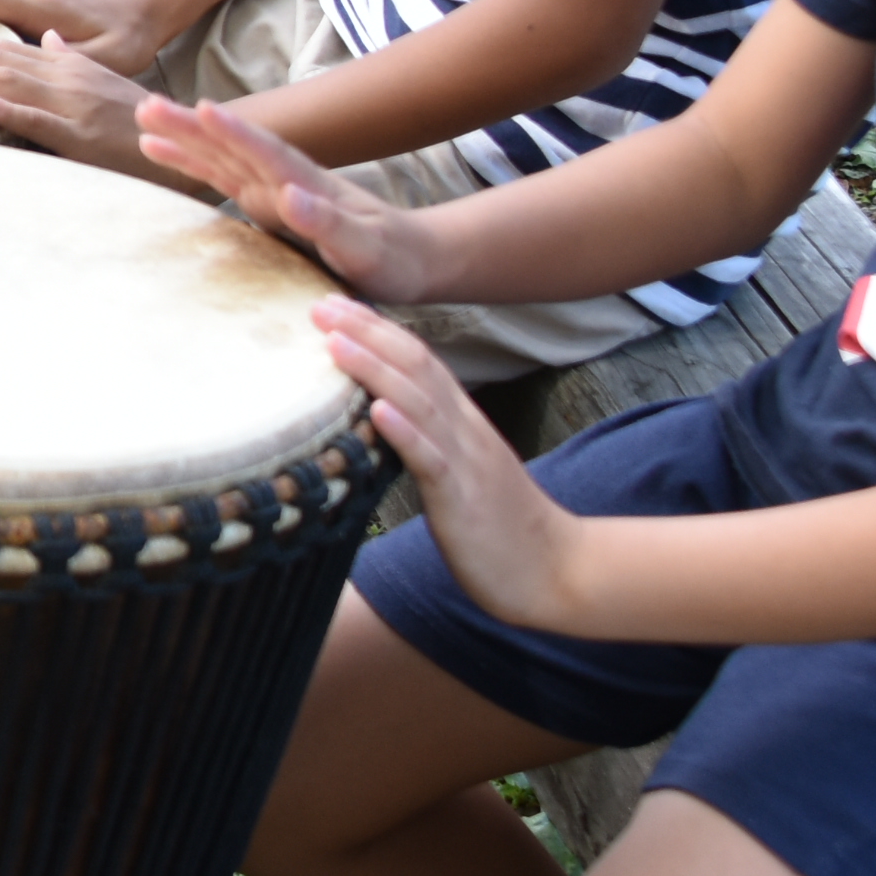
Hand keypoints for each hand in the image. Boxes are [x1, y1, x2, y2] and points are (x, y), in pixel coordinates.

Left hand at [0, 29, 159, 176]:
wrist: (184, 141)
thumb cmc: (138, 118)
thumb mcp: (103, 80)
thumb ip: (71, 60)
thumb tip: (49, 40)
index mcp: (66, 66)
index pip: (6, 45)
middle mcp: (65, 79)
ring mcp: (72, 106)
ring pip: (9, 82)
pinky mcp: (81, 137)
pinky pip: (38, 120)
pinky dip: (5, 109)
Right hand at [134, 94, 444, 298]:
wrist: (410, 256)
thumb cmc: (392, 257)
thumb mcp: (366, 247)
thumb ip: (329, 222)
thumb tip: (290, 196)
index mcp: (307, 184)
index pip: (266, 152)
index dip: (236, 133)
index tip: (204, 109)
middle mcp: (284, 179)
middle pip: (232, 146)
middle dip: (192, 127)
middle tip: (146, 107)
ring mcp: (271, 188)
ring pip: (220, 156)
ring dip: (185, 137)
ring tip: (143, 120)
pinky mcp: (263, 202)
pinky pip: (219, 176)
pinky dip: (191, 162)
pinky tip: (161, 152)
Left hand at [315, 297, 573, 621]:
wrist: (554, 571)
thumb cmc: (497, 526)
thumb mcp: (458, 472)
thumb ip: (426, 441)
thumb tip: (379, 422)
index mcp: (462, 422)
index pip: (418, 360)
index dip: (377, 329)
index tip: (335, 304)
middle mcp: (465, 431)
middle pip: (416, 366)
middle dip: (367, 332)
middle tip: (320, 305)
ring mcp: (467, 462)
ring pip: (420, 403)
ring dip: (375, 369)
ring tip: (335, 342)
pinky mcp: (464, 500)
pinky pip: (433, 460)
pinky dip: (405, 432)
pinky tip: (378, 412)